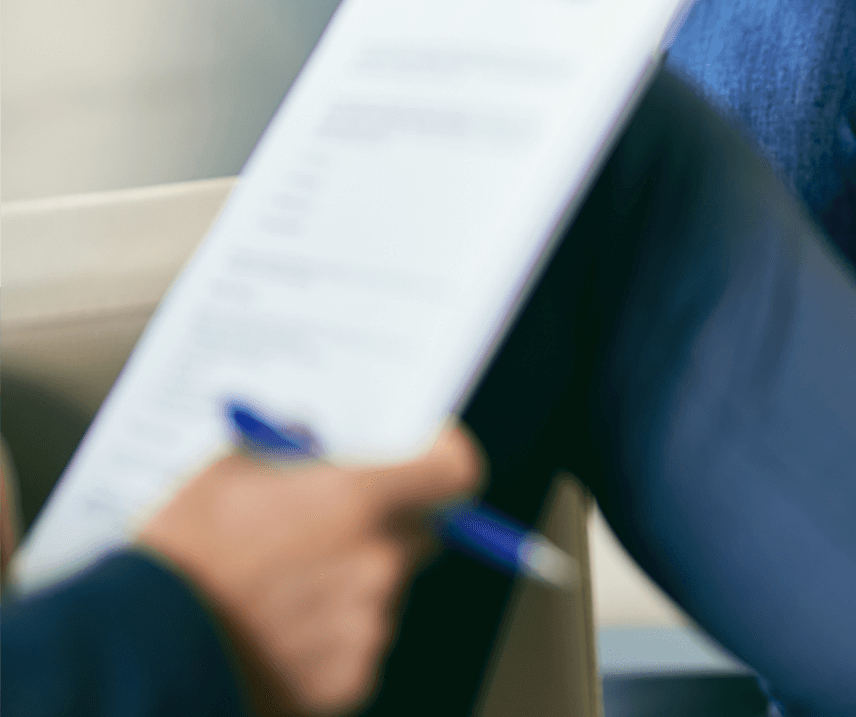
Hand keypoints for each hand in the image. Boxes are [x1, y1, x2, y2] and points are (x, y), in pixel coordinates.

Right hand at [140, 427, 482, 715]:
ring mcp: (369, 626)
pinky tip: (279, 636)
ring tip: (282, 594)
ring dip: (351, 587)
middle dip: (385, 528)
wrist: (140, 654)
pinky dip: (330, 641)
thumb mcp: (225, 472)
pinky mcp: (353, 680)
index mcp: (359, 501)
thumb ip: (286, 449)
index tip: (423, 459)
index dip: (442, 463)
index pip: (455, 471)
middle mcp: (379, 563)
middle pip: (420, 534)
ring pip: (384, 593)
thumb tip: (313, 436)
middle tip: (327, 532)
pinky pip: (359, 647)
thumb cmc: (177, 558)